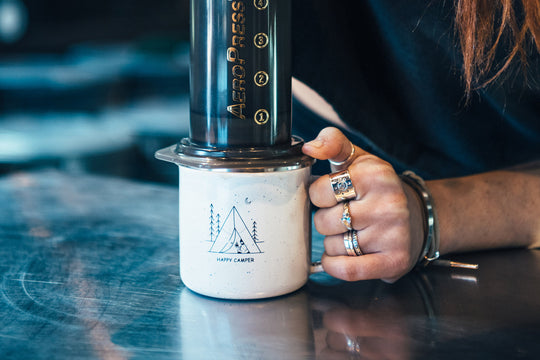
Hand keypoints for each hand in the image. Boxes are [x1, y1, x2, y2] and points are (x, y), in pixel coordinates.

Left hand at [302, 127, 424, 281]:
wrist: (416, 218)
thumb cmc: (377, 188)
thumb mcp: (359, 159)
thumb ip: (333, 143)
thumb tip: (309, 147)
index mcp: (375, 174)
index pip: (318, 192)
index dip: (319, 196)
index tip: (333, 195)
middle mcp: (388, 204)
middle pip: (323, 222)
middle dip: (327, 221)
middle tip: (344, 216)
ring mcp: (392, 234)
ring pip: (333, 246)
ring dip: (334, 243)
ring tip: (353, 232)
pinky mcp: (393, 261)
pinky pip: (346, 270)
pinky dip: (335, 265)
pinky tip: (342, 255)